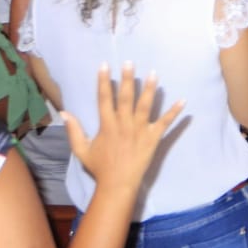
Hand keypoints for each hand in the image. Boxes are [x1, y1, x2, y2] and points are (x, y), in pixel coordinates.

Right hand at [64, 64, 185, 192]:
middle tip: (129, 62)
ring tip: (153, 73)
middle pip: (125, 98)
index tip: (104, 66)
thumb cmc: (100, 167)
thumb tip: (64, 113)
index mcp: (107, 125)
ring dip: (150, 89)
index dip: (103, 81)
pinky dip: (174, 112)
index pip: (104, 99)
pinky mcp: (153, 138)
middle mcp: (124, 124)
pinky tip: (183, 100)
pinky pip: (165, 123)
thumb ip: (73, 131)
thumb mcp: (81, 150)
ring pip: (145, 106)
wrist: (117, 185)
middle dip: (127, 79)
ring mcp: (140, 130)